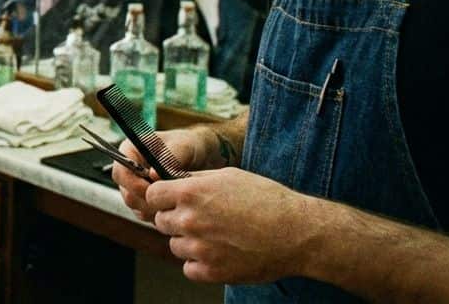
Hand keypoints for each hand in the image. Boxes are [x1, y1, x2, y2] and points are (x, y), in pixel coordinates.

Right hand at [112, 128, 210, 221]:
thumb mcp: (183, 145)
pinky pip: (146, 214)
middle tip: (170, 201)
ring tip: (177, 203)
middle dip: (148, 201)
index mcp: (130, 151)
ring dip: (156, 209)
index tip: (156, 190)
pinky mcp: (144, 200)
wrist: (202, 157)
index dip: (134, 184)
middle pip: (127, 194)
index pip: (120, 172)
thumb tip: (153, 175)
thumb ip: (168, 158)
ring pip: (136, 208)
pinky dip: (160, 214)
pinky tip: (176, 207)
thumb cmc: (190, 145)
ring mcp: (135, 187)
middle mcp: (129, 170)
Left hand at [145, 168, 318, 284]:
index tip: (171, 200)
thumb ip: (195, 180)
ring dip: (189, 241)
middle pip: (161, 221)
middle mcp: (190, 220)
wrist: (296, 233)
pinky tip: (219, 253)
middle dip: (176, 219)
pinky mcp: (211, 271)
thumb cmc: (266, 200)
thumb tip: (172, 181)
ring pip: (175, 245)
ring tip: (217, 236)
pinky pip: (188, 268)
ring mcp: (200, 248)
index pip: (152, 195)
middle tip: (202, 219)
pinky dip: (199, 263)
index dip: (162, 197)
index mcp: (192, 193)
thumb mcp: (228, 176)